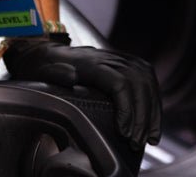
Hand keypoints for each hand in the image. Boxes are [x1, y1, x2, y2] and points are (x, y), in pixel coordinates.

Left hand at [3, 35, 161, 149]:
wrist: (46, 52)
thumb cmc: (43, 67)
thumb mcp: (43, 71)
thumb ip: (57, 73)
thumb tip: (71, 78)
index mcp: (91, 62)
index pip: (119, 82)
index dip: (126, 109)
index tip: (124, 133)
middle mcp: (109, 58)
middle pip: (137, 83)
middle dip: (142, 116)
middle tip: (137, 143)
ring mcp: (118, 58)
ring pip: (146, 80)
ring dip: (151, 110)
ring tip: (150, 138)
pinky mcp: (124, 63)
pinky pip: (147, 78)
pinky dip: (153, 100)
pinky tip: (152, 121)